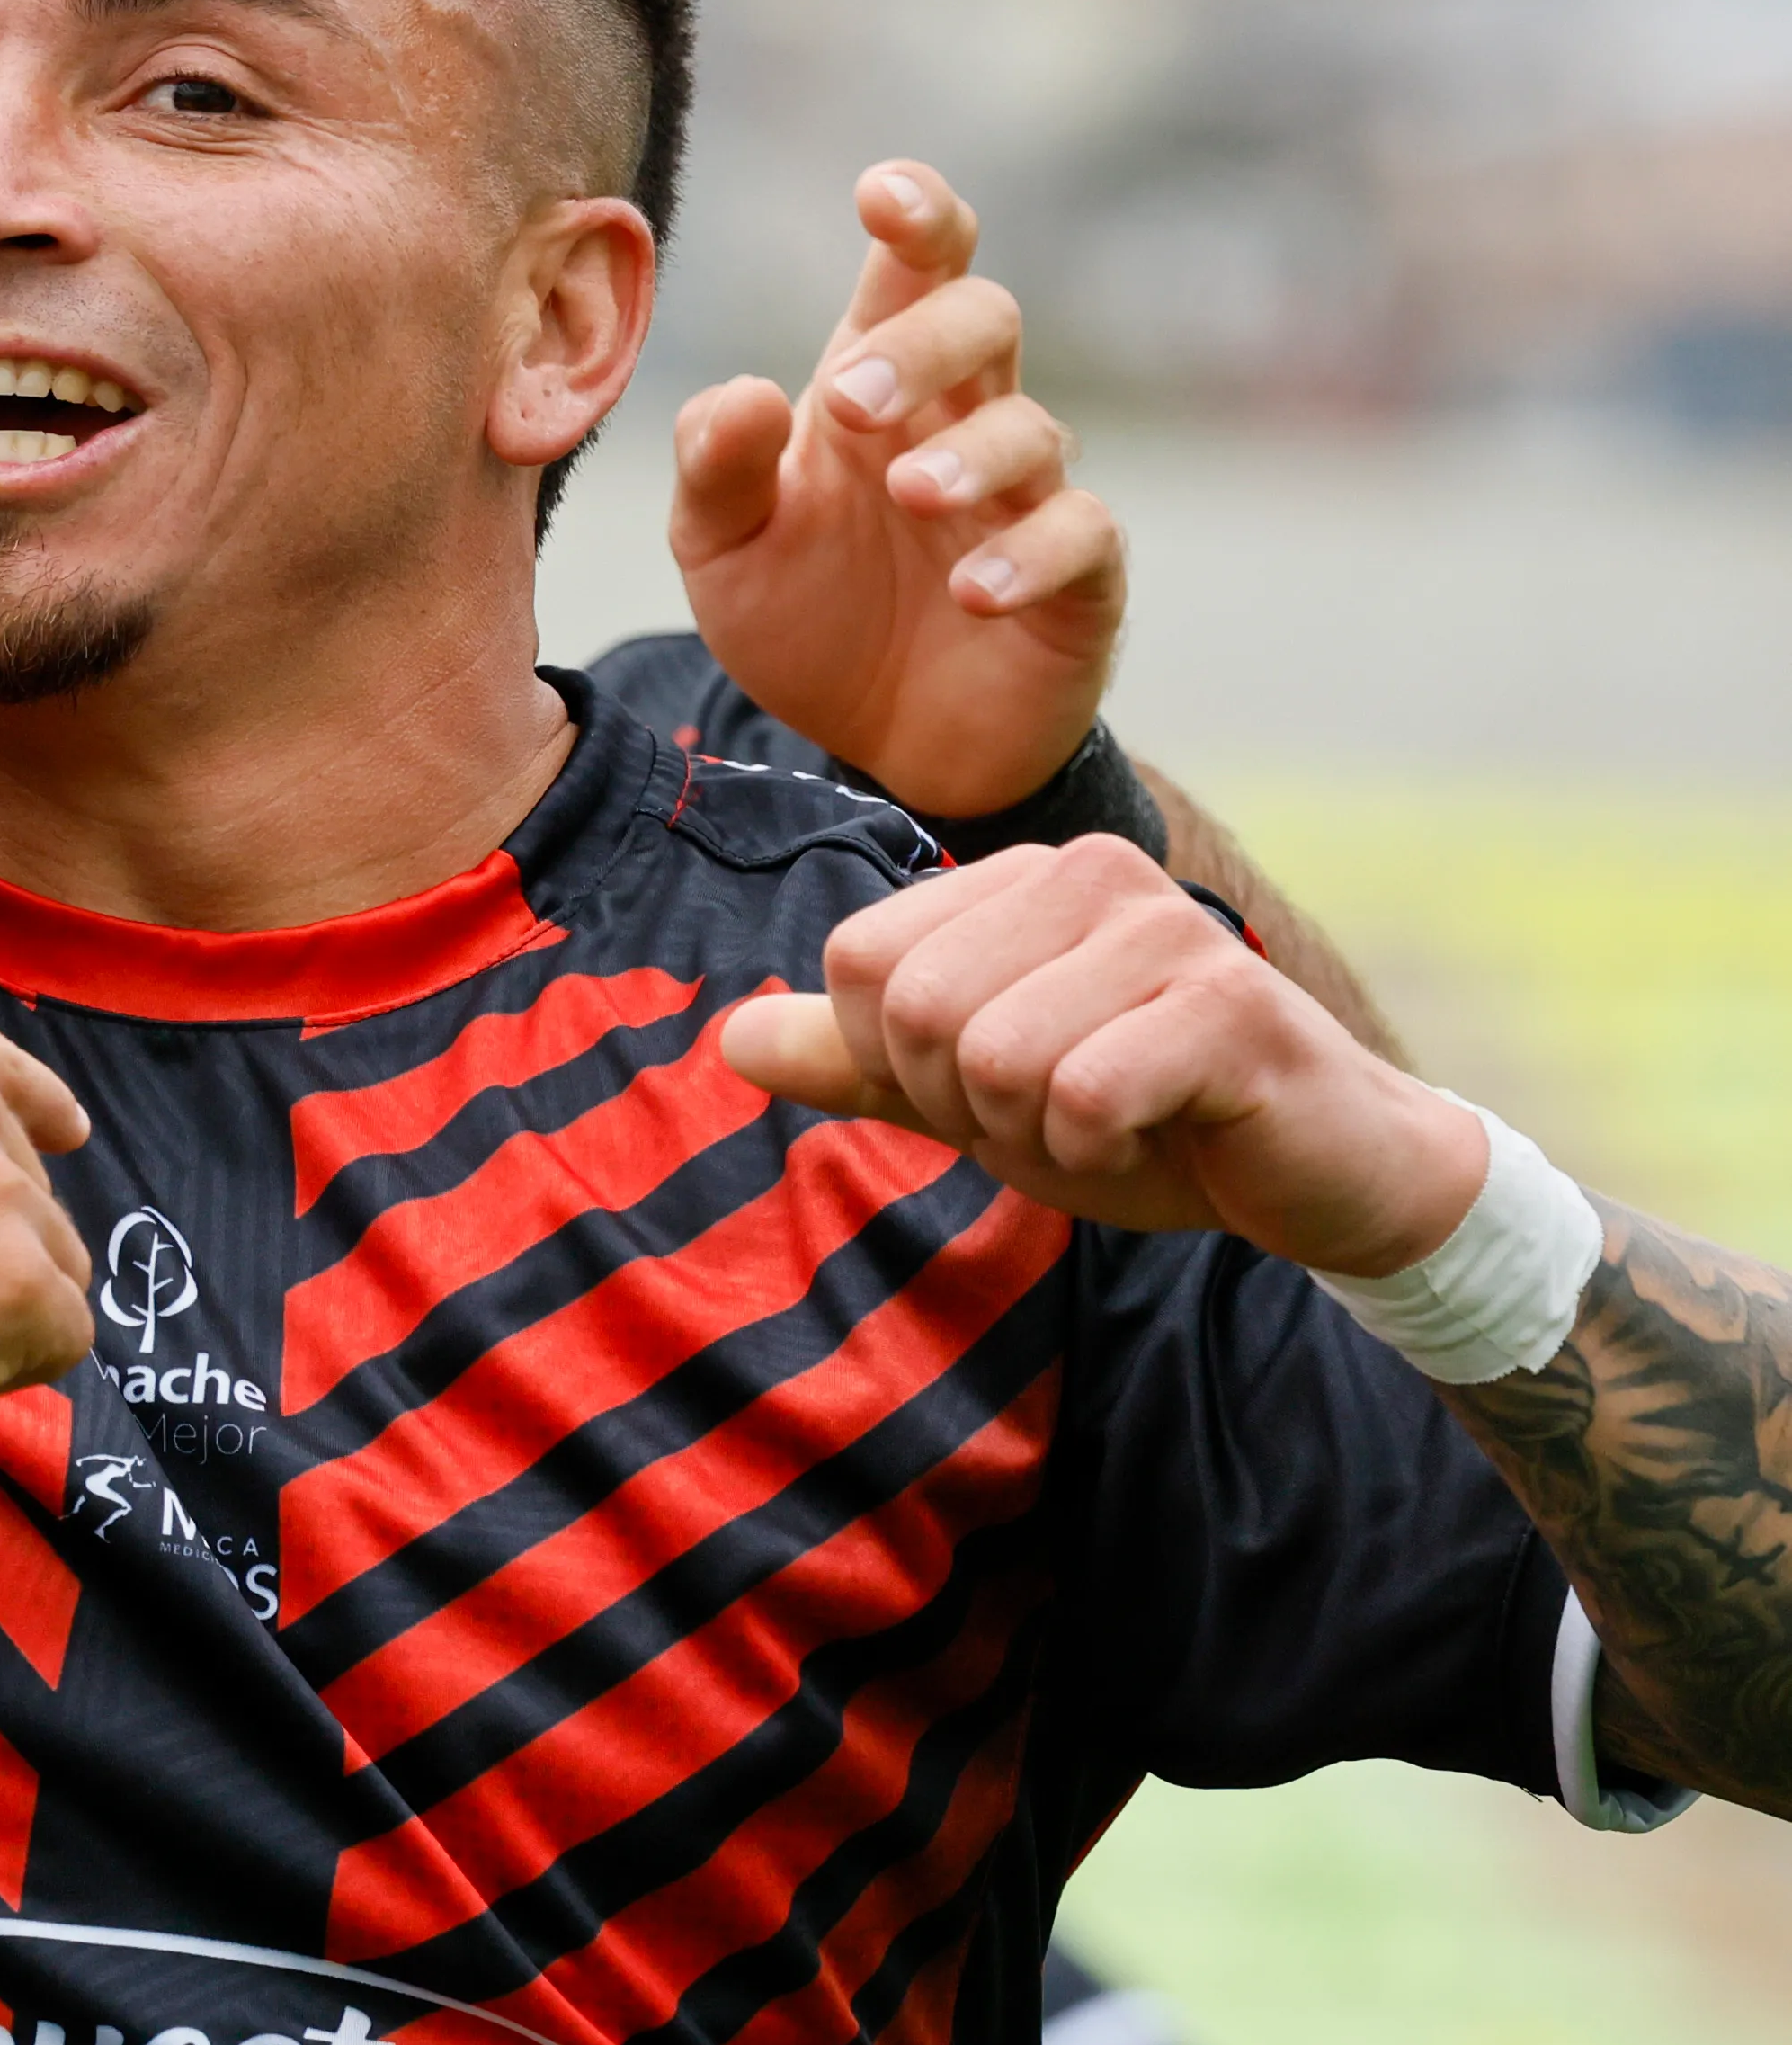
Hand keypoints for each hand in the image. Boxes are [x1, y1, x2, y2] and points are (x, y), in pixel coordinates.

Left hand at [668, 163, 1124, 817]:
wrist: (881, 741)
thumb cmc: (807, 614)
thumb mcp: (724, 548)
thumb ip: (716, 468)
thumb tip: (740, 392)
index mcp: (878, 386)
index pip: (918, 272)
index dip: (918, 218)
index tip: (882, 193)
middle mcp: (964, 418)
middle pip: (984, 322)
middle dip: (922, 345)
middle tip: (848, 405)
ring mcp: (1029, 493)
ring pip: (1034, 429)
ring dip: (971, 454)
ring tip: (911, 493)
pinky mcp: (1078, 577)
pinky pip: (1081, 536)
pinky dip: (1030, 556)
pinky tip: (974, 590)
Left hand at [723, 836, 1485, 1271]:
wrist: (1312, 1171)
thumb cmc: (1143, 1121)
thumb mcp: (973, 1095)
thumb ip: (856, 1063)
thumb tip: (731, 1037)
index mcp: (1018, 879)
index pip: (858, 962)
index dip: (896, 1059)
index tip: (988, 1084)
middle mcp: (1089, 873)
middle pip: (916, 1009)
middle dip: (963, 1103)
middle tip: (1052, 1115)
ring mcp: (1166, 929)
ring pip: (996, 1055)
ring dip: (1034, 1133)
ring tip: (1108, 1125)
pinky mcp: (1230, 1005)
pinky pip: (1085, 1095)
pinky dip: (1096, 1151)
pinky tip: (1154, 1137)